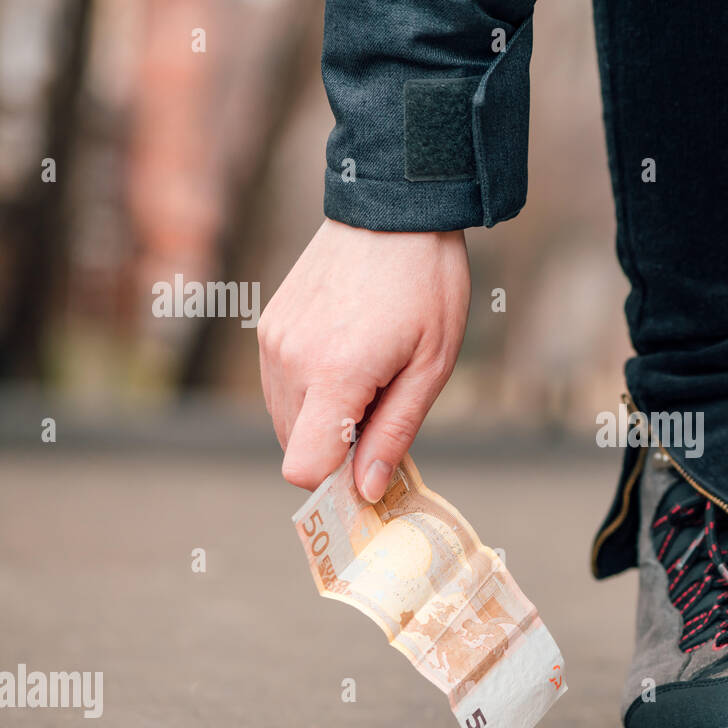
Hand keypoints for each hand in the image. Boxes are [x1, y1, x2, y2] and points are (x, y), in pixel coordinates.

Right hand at [257, 218, 468, 500]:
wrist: (394, 210)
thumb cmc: (427, 286)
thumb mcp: (431, 367)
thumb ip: (394, 433)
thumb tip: (365, 490)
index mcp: (335, 374)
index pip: (303, 467)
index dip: (336, 482)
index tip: (370, 468)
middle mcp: (290, 360)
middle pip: (295, 449)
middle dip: (337, 449)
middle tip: (384, 409)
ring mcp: (273, 341)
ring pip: (286, 421)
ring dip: (324, 420)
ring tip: (371, 377)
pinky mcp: (269, 325)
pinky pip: (280, 387)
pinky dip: (311, 392)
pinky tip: (350, 357)